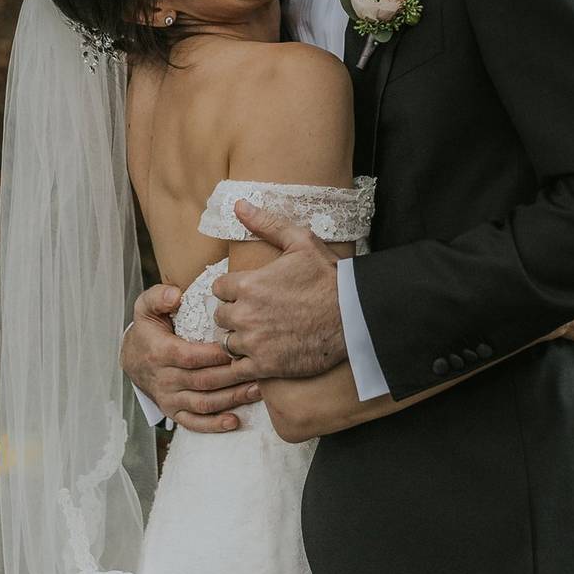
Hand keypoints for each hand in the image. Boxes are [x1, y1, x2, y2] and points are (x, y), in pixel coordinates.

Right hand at [121, 284, 262, 432]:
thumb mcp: (146, 307)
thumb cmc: (149, 330)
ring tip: (258, 390)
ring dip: (232, 399)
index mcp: (160, 352)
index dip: (216, 355)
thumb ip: (159, 296)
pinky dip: (214, 425)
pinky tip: (235, 421)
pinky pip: (194, 423)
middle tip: (260, 368)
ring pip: (204, 403)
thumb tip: (176, 296)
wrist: (132, 359)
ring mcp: (169, 398)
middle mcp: (165, 379)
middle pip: (203, 381)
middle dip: (233, 376)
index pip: (191, 356)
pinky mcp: (174, 412)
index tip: (239, 347)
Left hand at [212, 201, 347, 378]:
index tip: (248, 293)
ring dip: (239, 338)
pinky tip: (259, 357)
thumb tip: (238, 205)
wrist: (355, 315)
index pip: (219, 288)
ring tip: (260, 335)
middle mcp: (245, 313)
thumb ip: (267, 224)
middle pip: (221, 315)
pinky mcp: (265, 365)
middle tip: (255, 314)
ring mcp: (254, 342)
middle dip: (235, 314)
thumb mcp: (300, 242)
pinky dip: (245, 364)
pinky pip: (238, 369)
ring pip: (228, 342)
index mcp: (248, 284)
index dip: (233, 290)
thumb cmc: (329, 277)